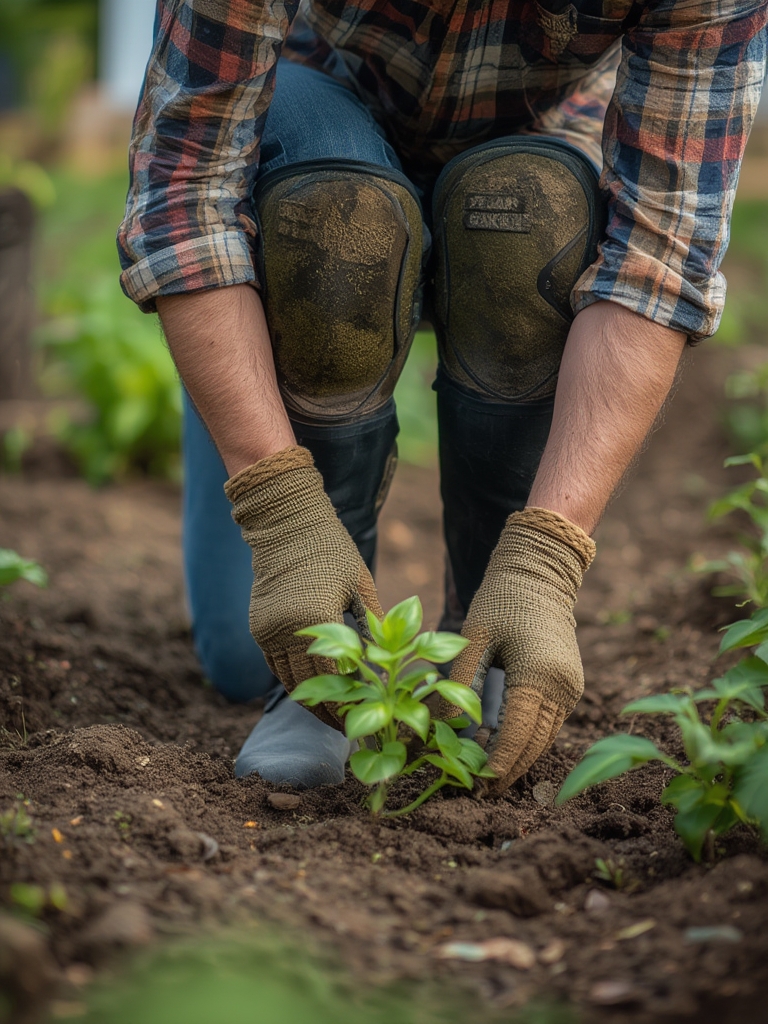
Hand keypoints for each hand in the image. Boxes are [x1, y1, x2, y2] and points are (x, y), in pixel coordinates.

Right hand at [225, 445, 382, 727]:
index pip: (335, 677)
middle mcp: (285, 631)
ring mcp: (267, 631)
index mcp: (315, 621)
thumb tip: (390, 660)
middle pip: (309, 688)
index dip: (352, 702)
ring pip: (288, 682)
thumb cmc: (331, 548)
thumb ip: (374, 624)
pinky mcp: (258, 628)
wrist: (285, 523)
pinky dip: (294, 681)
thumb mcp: (361, 584)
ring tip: (333, 716)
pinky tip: (313, 691)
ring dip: (310, 702)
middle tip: (351, 730)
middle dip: (331, 713)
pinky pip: (276, 666)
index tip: (368, 719)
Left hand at [444, 507, 594, 794]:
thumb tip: (442, 727)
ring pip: (545, 739)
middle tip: (477, 791)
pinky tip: (503, 748)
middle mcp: (562, 688)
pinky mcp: (570, 686)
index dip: (497, 765)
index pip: (518, 736)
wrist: (541, 572)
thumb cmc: (501, 599)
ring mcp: (570, 688)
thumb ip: (460, 683)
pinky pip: (550, 724)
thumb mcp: (473, 637)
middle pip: (535, 745)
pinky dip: (529, 740)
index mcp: (539, 676)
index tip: (476, 786)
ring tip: (488, 777)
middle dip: (508, 771)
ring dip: (520, 759)